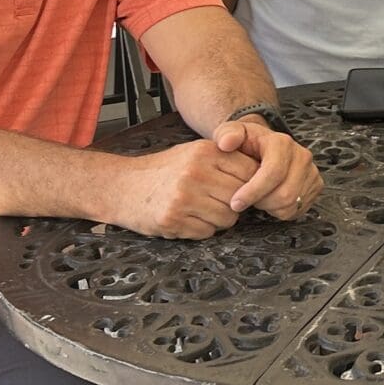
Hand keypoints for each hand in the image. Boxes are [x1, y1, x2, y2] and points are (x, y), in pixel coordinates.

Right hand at [110, 139, 259, 239]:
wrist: (121, 186)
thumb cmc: (162, 171)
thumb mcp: (193, 153)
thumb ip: (224, 160)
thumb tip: (262, 174)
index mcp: (204, 152)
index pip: (250, 172)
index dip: (250, 184)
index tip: (243, 189)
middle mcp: (195, 173)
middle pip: (241, 198)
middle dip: (235, 204)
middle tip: (218, 201)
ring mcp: (184, 198)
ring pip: (227, 218)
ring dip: (219, 219)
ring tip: (200, 209)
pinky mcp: (173, 220)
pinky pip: (207, 232)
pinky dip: (201, 229)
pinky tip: (186, 218)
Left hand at [210, 117, 321, 220]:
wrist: (263, 146)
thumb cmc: (245, 143)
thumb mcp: (231, 133)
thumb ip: (226, 134)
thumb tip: (226, 143)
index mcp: (282, 143)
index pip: (273, 173)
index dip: (253, 192)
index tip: (235, 203)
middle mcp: (302, 156)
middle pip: (285, 193)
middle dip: (261, 202)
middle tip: (245, 199)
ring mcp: (311, 171)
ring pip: (292, 204)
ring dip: (270, 207)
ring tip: (257, 197)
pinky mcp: (316, 185)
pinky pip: (297, 209)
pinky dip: (280, 211)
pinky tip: (269, 199)